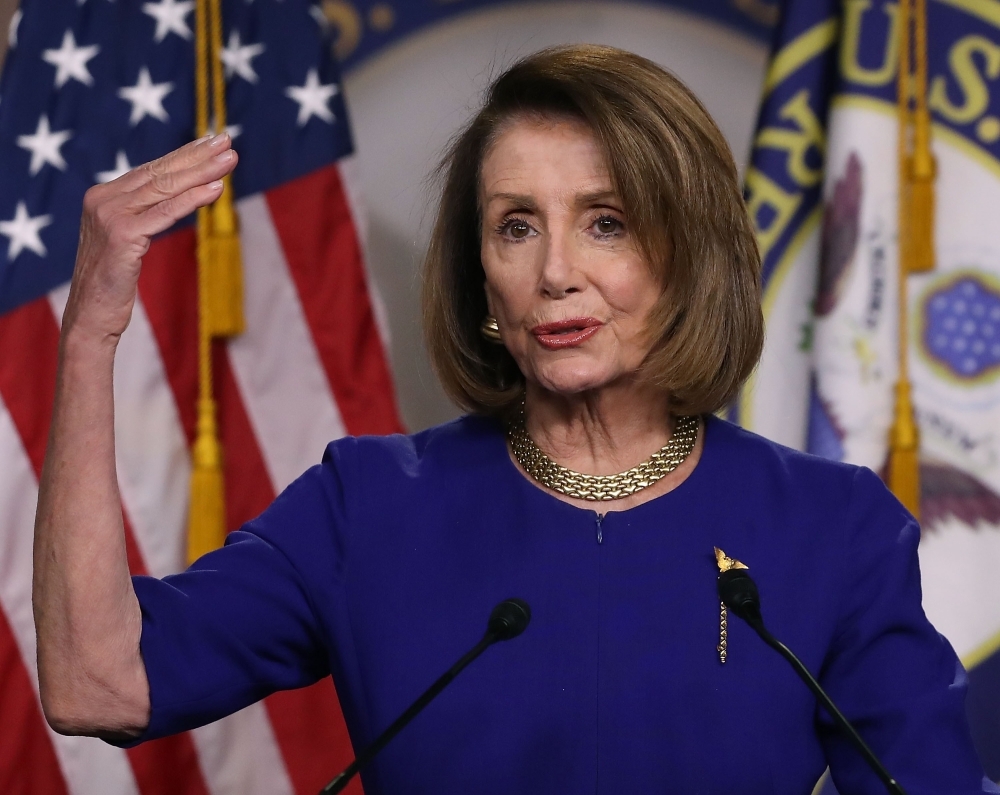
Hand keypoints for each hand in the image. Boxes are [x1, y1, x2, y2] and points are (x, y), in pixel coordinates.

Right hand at [61, 133, 238, 347]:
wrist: (91, 317)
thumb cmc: (113, 283)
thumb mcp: (126, 241)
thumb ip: (142, 215)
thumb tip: (172, 196)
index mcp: (103, 197)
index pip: (152, 170)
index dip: (184, 155)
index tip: (212, 142)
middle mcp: (103, 199)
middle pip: (161, 173)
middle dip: (197, 155)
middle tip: (227, 140)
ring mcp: (110, 215)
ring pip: (166, 188)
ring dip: (203, 171)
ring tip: (230, 158)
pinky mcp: (122, 235)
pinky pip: (166, 213)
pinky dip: (193, 199)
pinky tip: (216, 189)